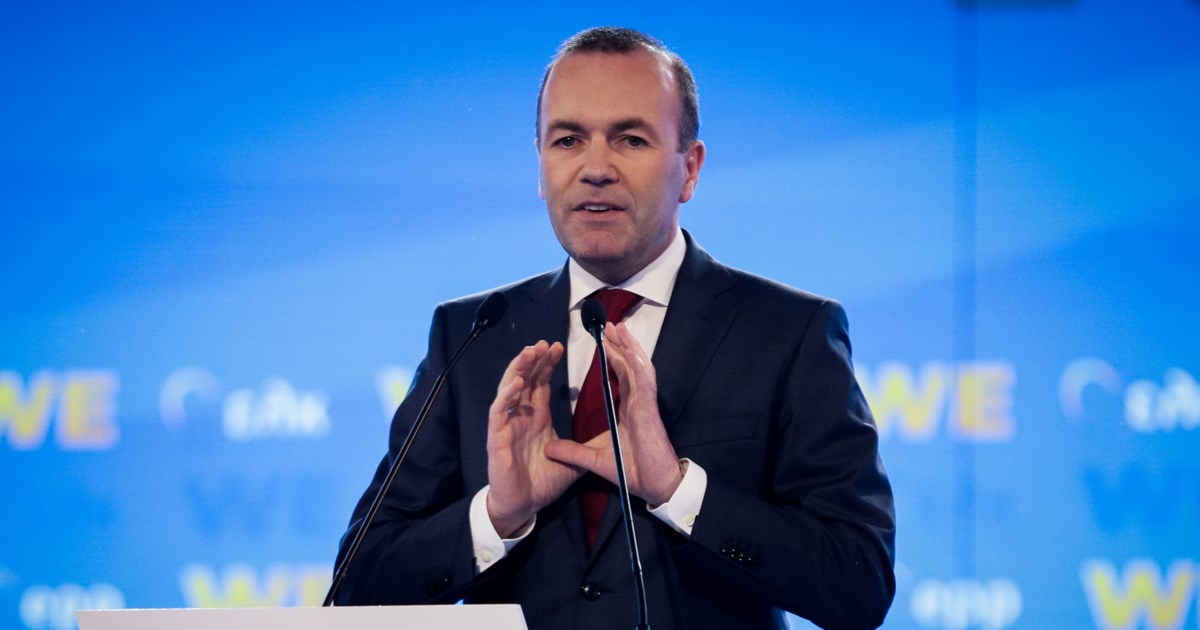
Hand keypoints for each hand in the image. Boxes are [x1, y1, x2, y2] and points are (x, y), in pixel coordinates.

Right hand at [486, 340, 579, 536]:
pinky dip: (507, 396)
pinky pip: (499, 411)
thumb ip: (585, 446)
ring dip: (519, 368)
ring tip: (530, 351)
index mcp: (537, 417)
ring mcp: (507, 424)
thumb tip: (607, 439)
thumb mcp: (572, 461)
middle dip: (534, 359)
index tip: (557, 346)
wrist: (523, 505)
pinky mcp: (496, 436)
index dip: (547, 364)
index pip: (541, 383)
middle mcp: (521, 416)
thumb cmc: (542, 482)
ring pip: (509, 388)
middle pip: (526, 379)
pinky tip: (517, 382)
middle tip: (546, 342)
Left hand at [545, 323, 683, 505]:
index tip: (604, 344)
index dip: (613, 359)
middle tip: (609, 326)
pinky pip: (645, 383)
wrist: (654, 487)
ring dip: (629, 347)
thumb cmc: (633, 473)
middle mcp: (638, 403)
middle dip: (620, 345)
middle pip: (629, 366)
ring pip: (639, 367)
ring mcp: (645, 405)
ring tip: (619, 328)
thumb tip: (548, 447)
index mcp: (628, 410)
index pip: (620, 377)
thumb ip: (572, 452)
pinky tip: (632, 351)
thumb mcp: (594, 460)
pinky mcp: (649, 411)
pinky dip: (639, 365)